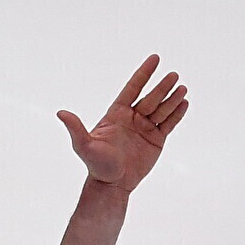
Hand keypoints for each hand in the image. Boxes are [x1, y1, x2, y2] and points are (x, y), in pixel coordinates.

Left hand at [59, 55, 188, 191]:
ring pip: (161, 110)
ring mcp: (145, 128)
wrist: (111, 185)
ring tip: (182, 88)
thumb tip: (60, 113)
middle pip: (150, 98)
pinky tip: (184, 102)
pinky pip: (169, 124)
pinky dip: (177, 114)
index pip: (132, 88)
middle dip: (162, 87)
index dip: (144, 74)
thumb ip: (75, 127)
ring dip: (172, 99)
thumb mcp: (83, 145)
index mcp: (117, 114)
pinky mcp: (156, 140)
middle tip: (173, 76)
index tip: (155, 59)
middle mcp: (132, 118)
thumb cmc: (96, 165)